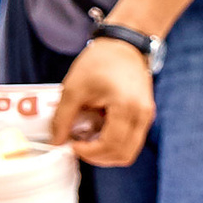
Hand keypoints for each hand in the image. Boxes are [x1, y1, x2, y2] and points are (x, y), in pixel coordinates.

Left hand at [51, 33, 155, 166]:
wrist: (124, 46)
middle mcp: (142, 115)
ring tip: (87, 139)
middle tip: (78, 146)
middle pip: (123, 155)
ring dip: (106, 153)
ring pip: (128, 152)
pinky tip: (97, 131)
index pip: (111, 145)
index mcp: (126, 106)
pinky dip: (113, 143)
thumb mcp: (74, 88)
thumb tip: (56, 142)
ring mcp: (146, 116)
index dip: (89, 152)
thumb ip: (62, 118)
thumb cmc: (100, 62)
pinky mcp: (145, 116)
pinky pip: (130, 141)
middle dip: (97, 157)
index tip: (71, 145)